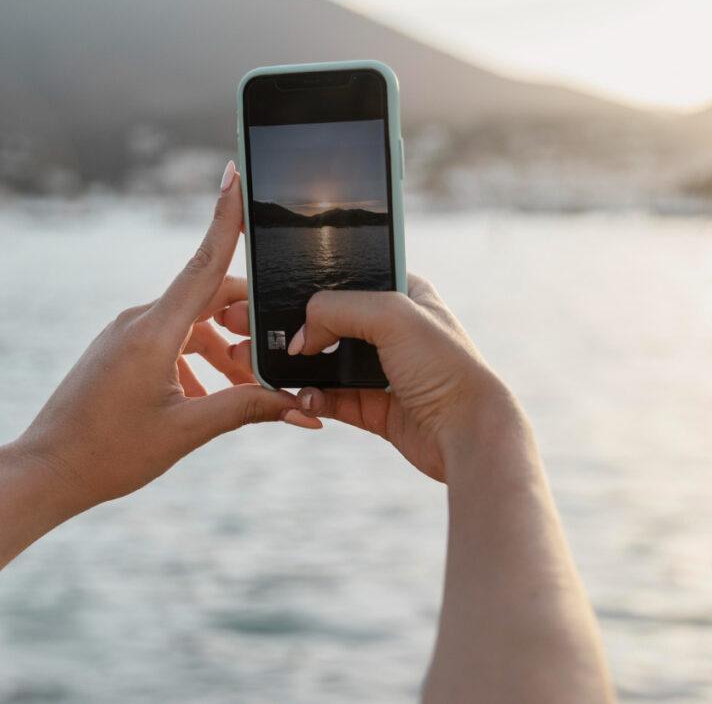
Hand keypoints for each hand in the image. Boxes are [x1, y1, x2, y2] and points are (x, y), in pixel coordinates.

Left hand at [4, 162, 301, 512]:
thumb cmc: (109, 453)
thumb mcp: (186, 431)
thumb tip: (302, 405)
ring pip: (192, 322)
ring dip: (223, 348)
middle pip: (209, 296)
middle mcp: (138, 321)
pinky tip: (205, 400)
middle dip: (247, 320)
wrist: (45, 471)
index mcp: (154, 330)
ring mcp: (126, 333)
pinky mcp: (119, 350)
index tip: (234, 172)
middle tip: (278, 351)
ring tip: (242, 391)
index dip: (225, 217)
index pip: (205, 262)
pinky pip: (170, 339)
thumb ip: (246, 408)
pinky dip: (197, 360)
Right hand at [219, 275, 520, 481]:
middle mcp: (392, 329)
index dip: (304, 282)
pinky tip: (302, 398)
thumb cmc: (445, 366)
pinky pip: (330, 397)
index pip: (344, 277)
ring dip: (291, 365)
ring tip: (255, 365)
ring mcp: (382, 368)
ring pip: (321, 361)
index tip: (262, 288)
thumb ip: (335, 309)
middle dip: (285, 326)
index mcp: (403, 293)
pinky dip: (311, 397)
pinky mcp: (375, 406)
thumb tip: (297, 337)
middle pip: (325, 321)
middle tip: (242, 326)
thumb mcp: (390, 315)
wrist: (469, 434)